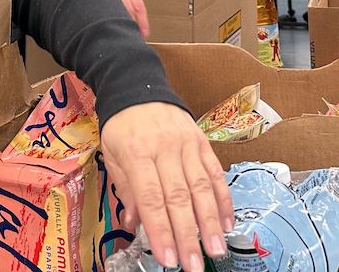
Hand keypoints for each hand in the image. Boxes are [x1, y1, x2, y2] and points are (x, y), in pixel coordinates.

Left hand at [100, 102, 232, 271]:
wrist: (138, 83)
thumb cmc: (121, 123)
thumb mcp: (112, 152)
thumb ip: (126, 188)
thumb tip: (135, 225)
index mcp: (137, 153)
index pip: (152, 198)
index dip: (161, 231)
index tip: (168, 258)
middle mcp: (165, 149)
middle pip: (179, 197)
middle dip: (188, 235)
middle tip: (194, 265)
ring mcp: (187, 144)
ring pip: (202, 187)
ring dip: (210, 222)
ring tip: (216, 249)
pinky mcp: (202, 141)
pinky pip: (215, 173)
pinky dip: (222, 199)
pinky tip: (226, 222)